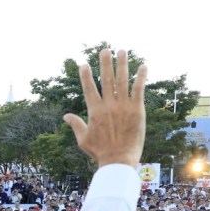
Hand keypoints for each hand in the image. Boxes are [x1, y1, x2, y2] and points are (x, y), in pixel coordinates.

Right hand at [63, 49, 146, 167]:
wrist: (118, 160)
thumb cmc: (100, 152)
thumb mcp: (83, 139)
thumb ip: (75, 124)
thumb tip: (65, 116)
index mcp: (94, 111)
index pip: (89, 89)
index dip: (86, 76)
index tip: (84, 64)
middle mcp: (108, 105)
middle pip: (106, 79)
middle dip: (105, 63)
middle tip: (105, 49)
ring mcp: (123, 106)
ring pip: (123, 81)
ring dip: (123, 64)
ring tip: (122, 51)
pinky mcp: (137, 110)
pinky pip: (139, 90)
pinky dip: (141, 78)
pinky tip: (143, 66)